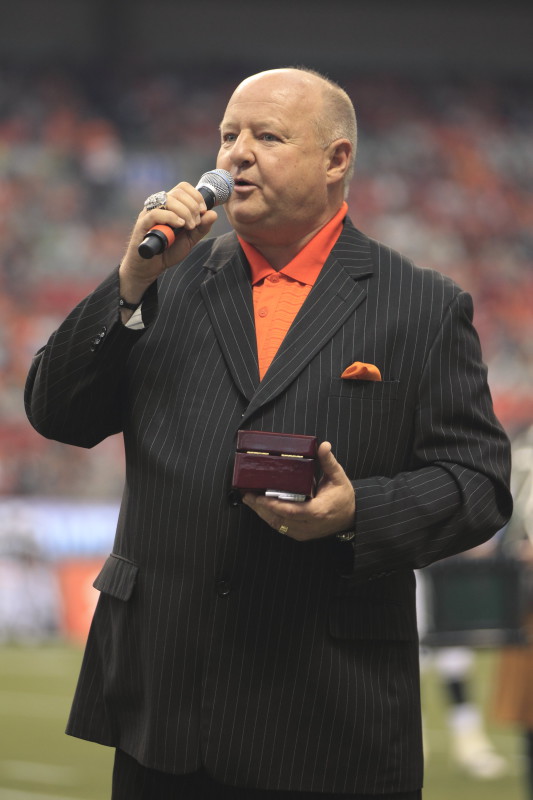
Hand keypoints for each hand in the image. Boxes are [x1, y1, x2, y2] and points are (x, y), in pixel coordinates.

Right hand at [119, 182, 218, 303]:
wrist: (150, 268)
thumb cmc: (168, 251)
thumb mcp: (190, 239)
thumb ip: (201, 227)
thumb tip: (213, 213)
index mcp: (170, 205)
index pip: (183, 188)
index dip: (196, 196)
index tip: (203, 210)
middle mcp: (159, 206)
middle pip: (177, 192)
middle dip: (192, 207)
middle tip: (195, 223)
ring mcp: (149, 213)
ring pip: (168, 200)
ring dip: (184, 212)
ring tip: (189, 227)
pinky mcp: (142, 224)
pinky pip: (155, 213)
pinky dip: (171, 217)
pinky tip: (179, 226)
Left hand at [242, 441, 355, 540]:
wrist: (352, 517)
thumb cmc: (344, 497)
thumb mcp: (338, 477)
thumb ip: (328, 462)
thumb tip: (323, 445)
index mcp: (317, 511)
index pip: (290, 510)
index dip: (272, 505)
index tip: (258, 496)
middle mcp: (309, 525)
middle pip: (279, 519)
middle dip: (260, 508)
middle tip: (247, 495)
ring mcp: (304, 532)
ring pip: (277, 525)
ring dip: (262, 513)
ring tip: (249, 500)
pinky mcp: (300, 535)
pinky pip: (281, 528)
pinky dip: (269, 518)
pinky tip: (260, 509)